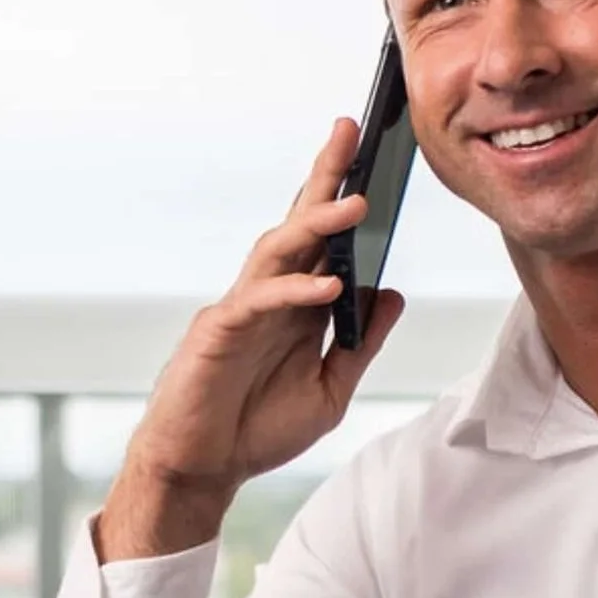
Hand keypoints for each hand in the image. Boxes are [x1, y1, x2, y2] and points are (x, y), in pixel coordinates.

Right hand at [97, 119, 406, 560]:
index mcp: (295, 305)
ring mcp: (241, 309)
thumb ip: (361, 343)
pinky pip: (261, 302)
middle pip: (299, 223)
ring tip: (358, 202)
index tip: (377, 159)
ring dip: (317, 223)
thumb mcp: (330, 388)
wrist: (205, 470)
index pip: (324, 240)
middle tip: (351, 128)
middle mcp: (268, 296)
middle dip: (324, 175)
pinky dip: (296, 291)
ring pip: (279, 250)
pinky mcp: (219, 333)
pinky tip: (330, 285)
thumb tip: (391, 292)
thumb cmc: (257, 429)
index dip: (344, 198)